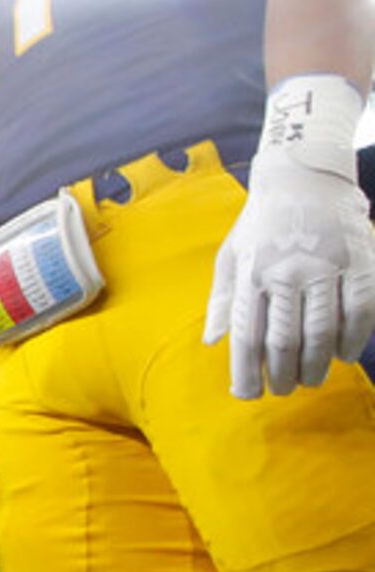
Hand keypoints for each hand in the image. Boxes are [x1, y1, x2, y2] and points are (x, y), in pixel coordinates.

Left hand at [204, 152, 374, 397]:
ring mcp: (325, 266)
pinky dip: (354, 338)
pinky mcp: (360, 260)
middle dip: (284, 374)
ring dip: (318, 365)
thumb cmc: (261, 224)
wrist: (304, 177)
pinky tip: (345, 354)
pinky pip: (360, 310)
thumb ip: (222, 301)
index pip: (246, 336)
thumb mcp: (230, 256)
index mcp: (251, 273)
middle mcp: (286, 271)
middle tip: (286, 390)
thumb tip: (211, 342)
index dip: (247, 372)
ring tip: (312, 380)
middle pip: (284, 340)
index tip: (248, 394)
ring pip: (322, 331)